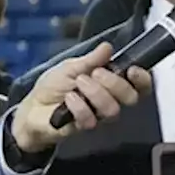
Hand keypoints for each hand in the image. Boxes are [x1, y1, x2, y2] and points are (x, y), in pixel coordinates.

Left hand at [10, 42, 152, 153]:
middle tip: (94, 74)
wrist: (32, 108)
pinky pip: (91, 119)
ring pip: (113, 109)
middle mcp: (111, 101)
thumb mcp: (71, 67)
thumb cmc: (54, 87)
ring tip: (77, 84)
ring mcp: (100, 116)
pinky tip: (67, 100)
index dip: (142, 79)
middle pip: (131, 97)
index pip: (140, 86)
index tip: (132, 70)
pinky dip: (78, 106)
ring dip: (94, 92)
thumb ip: (91, 59)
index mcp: (112, 85)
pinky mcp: (85, 127)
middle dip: (114, 83)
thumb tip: (108, 47)